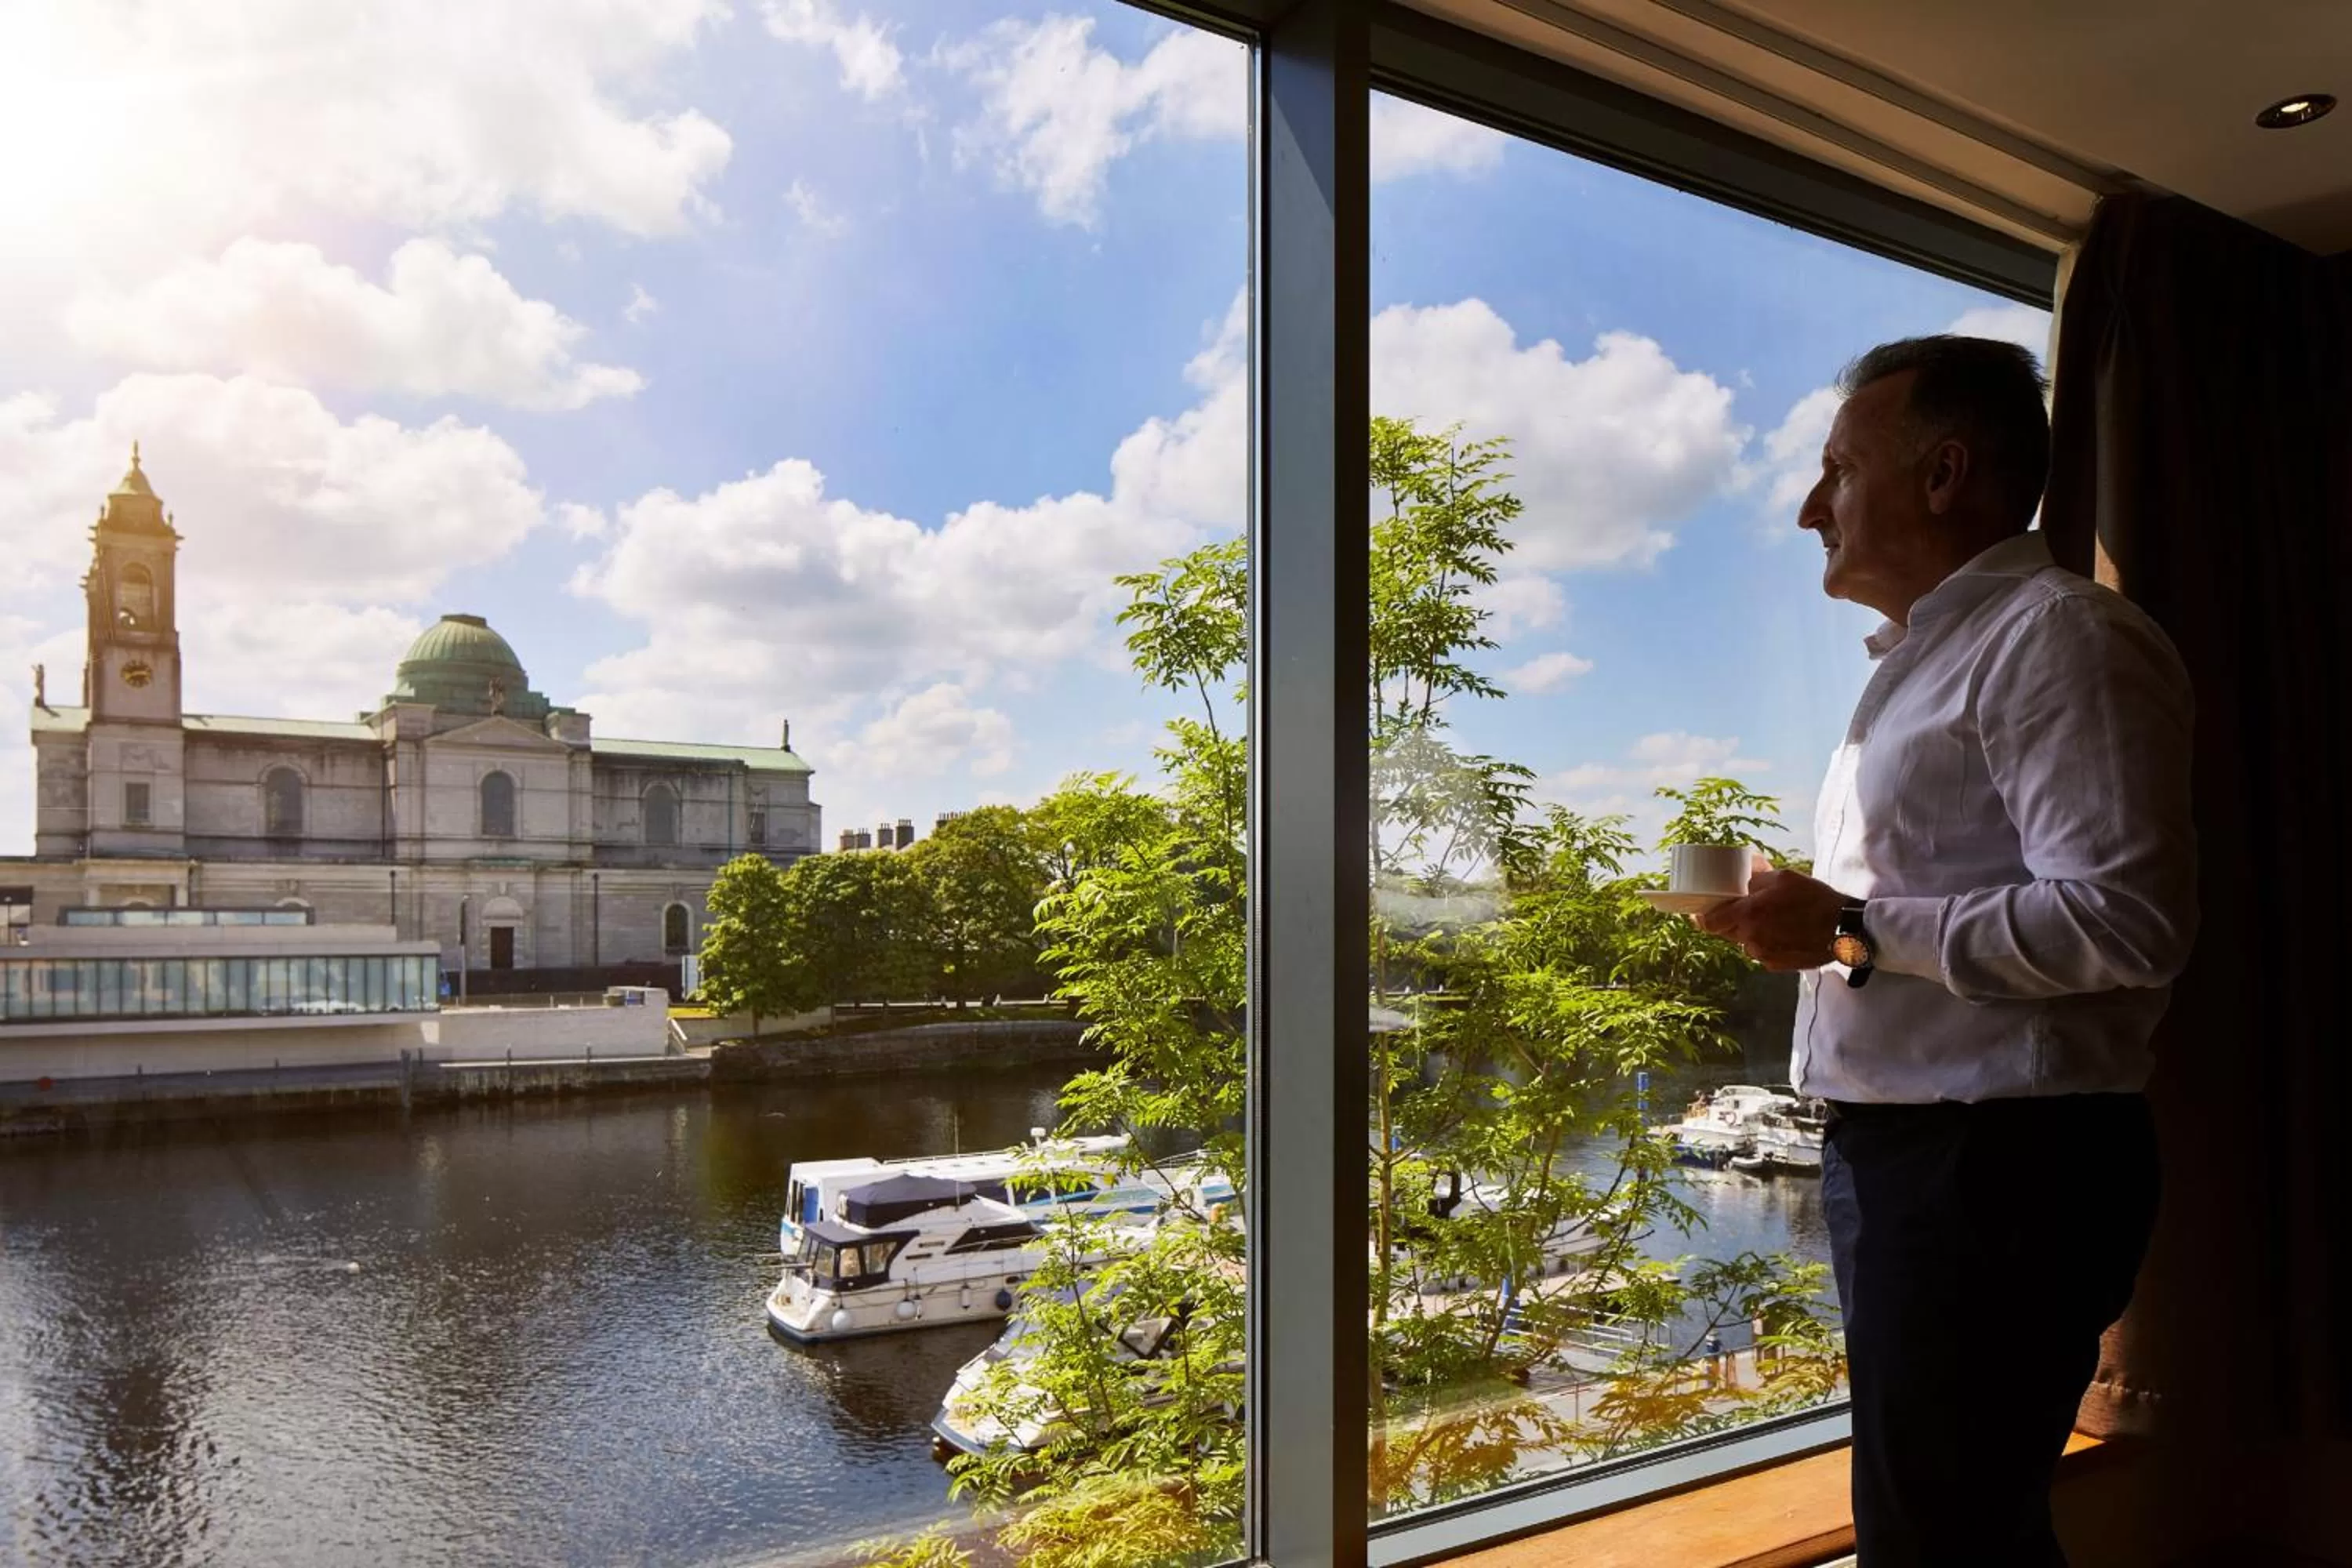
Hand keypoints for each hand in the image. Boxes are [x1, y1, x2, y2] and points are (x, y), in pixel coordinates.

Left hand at [1693, 860, 1847, 971]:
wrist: (1845, 929)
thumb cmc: (1816, 899)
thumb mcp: (1785, 878)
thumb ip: (1756, 876)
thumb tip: (1741, 868)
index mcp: (1750, 914)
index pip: (1708, 923)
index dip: (1701, 917)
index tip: (1699, 911)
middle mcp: (1752, 938)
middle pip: (1725, 932)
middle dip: (1729, 920)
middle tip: (1740, 908)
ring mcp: (1764, 955)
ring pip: (1744, 942)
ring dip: (1750, 931)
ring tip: (1771, 918)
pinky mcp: (1776, 965)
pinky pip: (1761, 952)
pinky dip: (1766, 942)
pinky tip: (1783, 932)